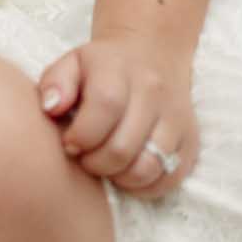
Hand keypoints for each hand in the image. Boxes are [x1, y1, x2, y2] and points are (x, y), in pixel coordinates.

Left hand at [37, 32, 198, 198]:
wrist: (151, 55)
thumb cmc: (102, 68)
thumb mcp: (72, 62)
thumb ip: (55, 82)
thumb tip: (51, 108)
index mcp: (119, 69)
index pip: (105, 106)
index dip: (82, 134)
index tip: (69, 143)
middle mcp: (153, 92)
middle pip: (123, 146)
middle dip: (95, 163)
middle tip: (85, 159)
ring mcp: (176, 118)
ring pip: (148, 167)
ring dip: (120, 178)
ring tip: (106, 167)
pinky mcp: (190, 141)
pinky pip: (170, 178)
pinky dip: (145, 186)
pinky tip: (127, 173)